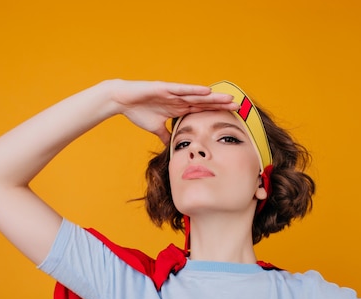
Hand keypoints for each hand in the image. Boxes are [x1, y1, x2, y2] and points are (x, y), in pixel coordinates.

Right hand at [107, 80, 239, 143]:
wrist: (121, 100)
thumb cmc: (138, 112)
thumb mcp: (156, 128)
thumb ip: (166, 136)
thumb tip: (173, 148)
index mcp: (179, 108)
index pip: (202, 110)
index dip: (216, 112)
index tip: (232, 116)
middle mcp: (179, 99)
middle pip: (204, 102)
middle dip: (221, 104)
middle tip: (239, 106)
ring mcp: (173, 93)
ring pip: (197, 95)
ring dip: (213, 97)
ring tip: (228, 98)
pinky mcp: (164, 88)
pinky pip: (182, 89)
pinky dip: (194, 90)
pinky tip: (207, 91)